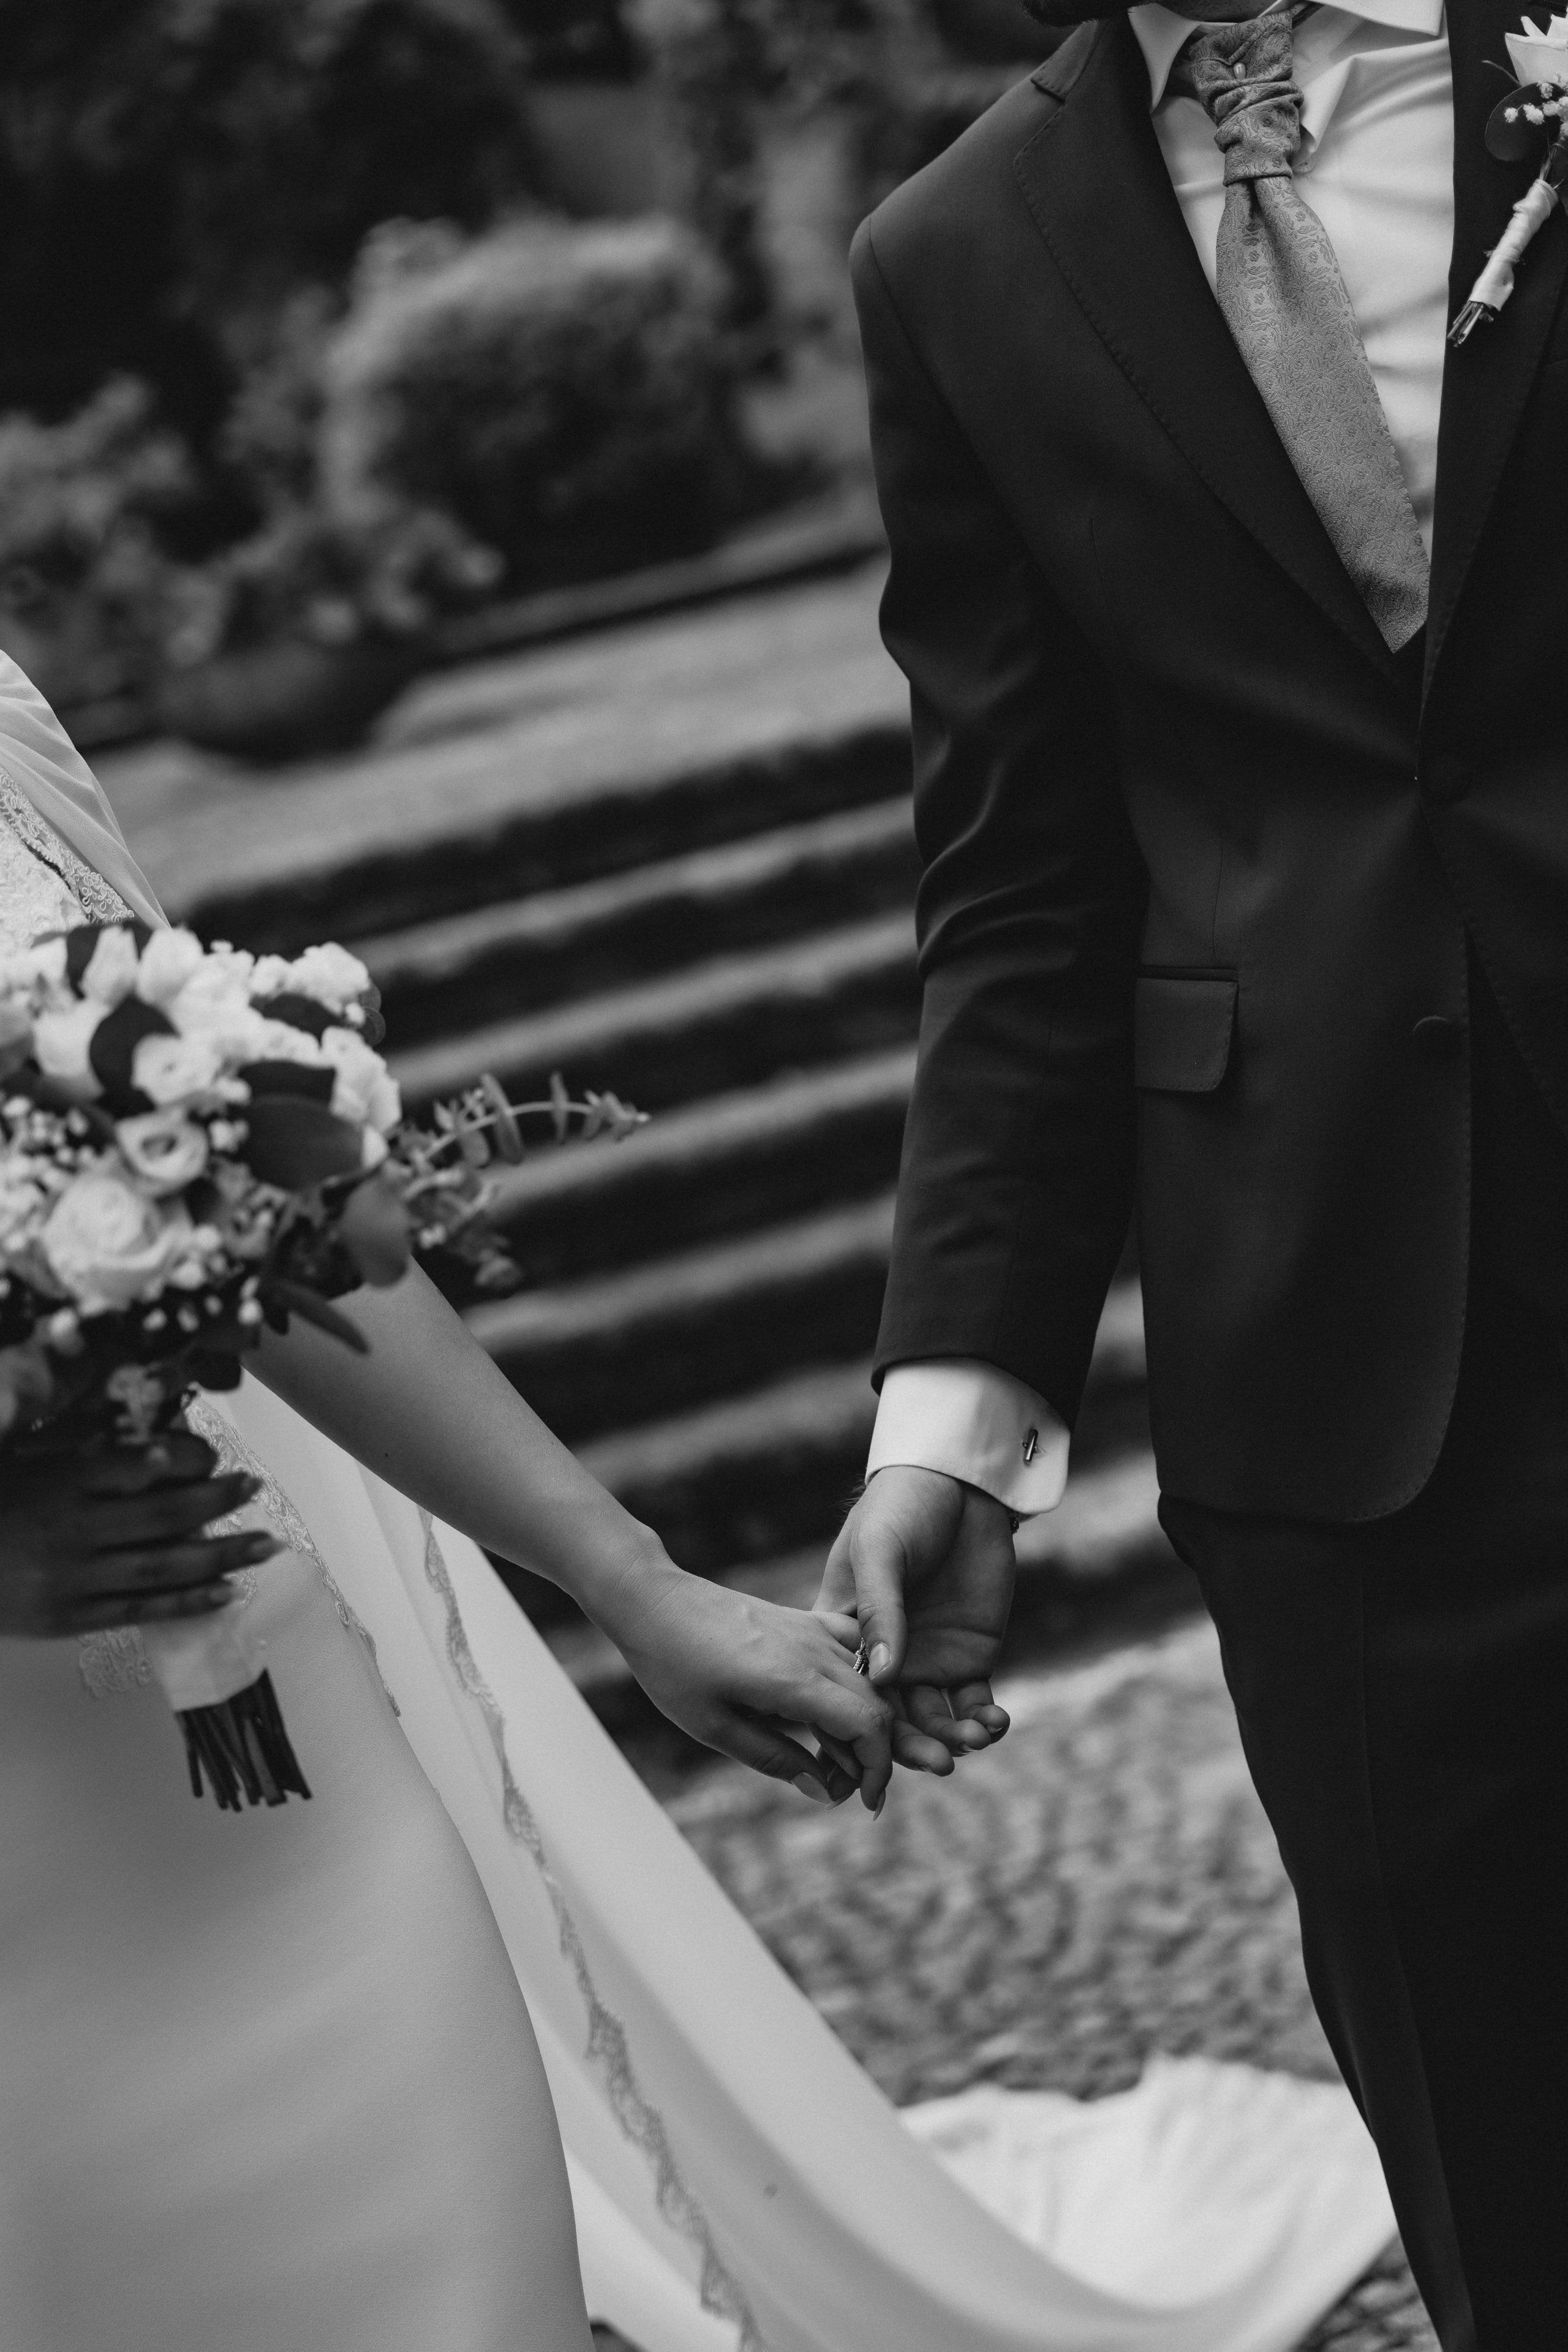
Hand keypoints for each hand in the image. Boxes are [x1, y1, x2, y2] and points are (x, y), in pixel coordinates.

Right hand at [0, 1433, 279, 1639]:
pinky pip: (138, 1609)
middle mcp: (72, 1528)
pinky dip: (185, 1601)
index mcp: (61, 1480)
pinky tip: (225, 1591)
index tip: (214, 1453)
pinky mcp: (68, 1618)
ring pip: (162, 1566)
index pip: (141, 1463)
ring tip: (266, 1545)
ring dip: (221, 1555)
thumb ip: (82, 1448)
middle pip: (164, 1515)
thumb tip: (157, 1444)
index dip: (186, 1457)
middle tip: (255, 1486)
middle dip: (218, 1501)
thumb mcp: (26, 1457)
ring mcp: (72, 1578)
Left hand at [602, 1556, 895, 1812]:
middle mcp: (814, 1650)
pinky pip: (851, 1650)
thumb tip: (822, 1790)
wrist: (655, 1603)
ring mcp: (812, 1630)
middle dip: (871, 1756)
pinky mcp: (803, 1620)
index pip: (869, 1726)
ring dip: (863, 1724)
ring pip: (868, 1681)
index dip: (877, 1769)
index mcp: (795, 1681)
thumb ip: (773, 1758)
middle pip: (877, 1706)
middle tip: (837, 1789)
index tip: (863, 1801)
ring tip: (828, 1758)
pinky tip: (830, 1707)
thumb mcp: (714, 1727)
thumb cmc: (674, 1667)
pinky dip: (858, 1684)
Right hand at [817, 1466, 1014, 1775]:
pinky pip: (973, 1702)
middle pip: (889, 1720)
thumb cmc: (903, 1507)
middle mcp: (881, 1659)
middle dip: (913, 1747)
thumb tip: (879, 1678)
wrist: (961, 1484)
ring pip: (933, 1720)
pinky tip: (995, 1723)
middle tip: (940, 1762)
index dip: (852, 1731)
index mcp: (843, 1636)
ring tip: (975, 1739)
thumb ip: (879, 1612)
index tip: (871, 1760)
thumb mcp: (879, 1551)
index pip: (842, 1695)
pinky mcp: (969, 1657)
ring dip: (952, 1738)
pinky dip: (984, 1719)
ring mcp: (926, 1661)